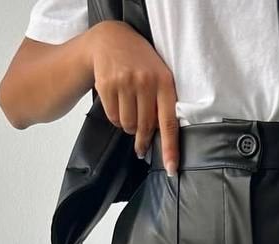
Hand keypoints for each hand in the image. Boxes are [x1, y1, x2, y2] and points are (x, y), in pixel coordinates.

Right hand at [86, 20, 179, 173]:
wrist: (111, 38)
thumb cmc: (140, 62)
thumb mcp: (158, 75)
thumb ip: (162, 102)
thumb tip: (160, 138)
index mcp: (164, 81)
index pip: (169, 123)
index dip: (170, 148)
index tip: (171, 169)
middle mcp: (146, 82)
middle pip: (145, 128)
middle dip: (142, 139)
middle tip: (141, 144)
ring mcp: (125, 82)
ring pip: (127, 125)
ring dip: (127, 126)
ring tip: (128, 110)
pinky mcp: (107, 84)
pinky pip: (113, 117)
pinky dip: (115, 117)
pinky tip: (117, 102)